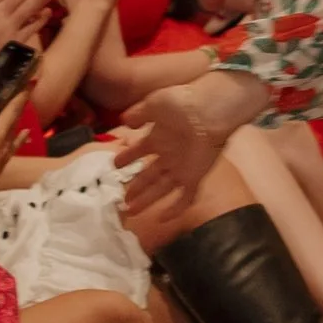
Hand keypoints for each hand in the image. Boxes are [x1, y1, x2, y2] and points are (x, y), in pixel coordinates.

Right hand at [124, 72, 259, 215]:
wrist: (209, 111)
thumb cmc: (180, 104)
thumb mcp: (154, 104)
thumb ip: (138, 113)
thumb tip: (125, 121)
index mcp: (159, 136)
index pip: (139, 150)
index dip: (127, 158)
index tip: (114, 165)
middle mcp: (169, 154)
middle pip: (150, 175)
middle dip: (136, 187)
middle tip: (122, 199)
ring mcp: (182, 168)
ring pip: (162, 189)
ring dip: (147, 200)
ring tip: (130, 210)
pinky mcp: (195, 178)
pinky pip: (185, 197)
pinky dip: (175, 209)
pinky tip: (161, 219)